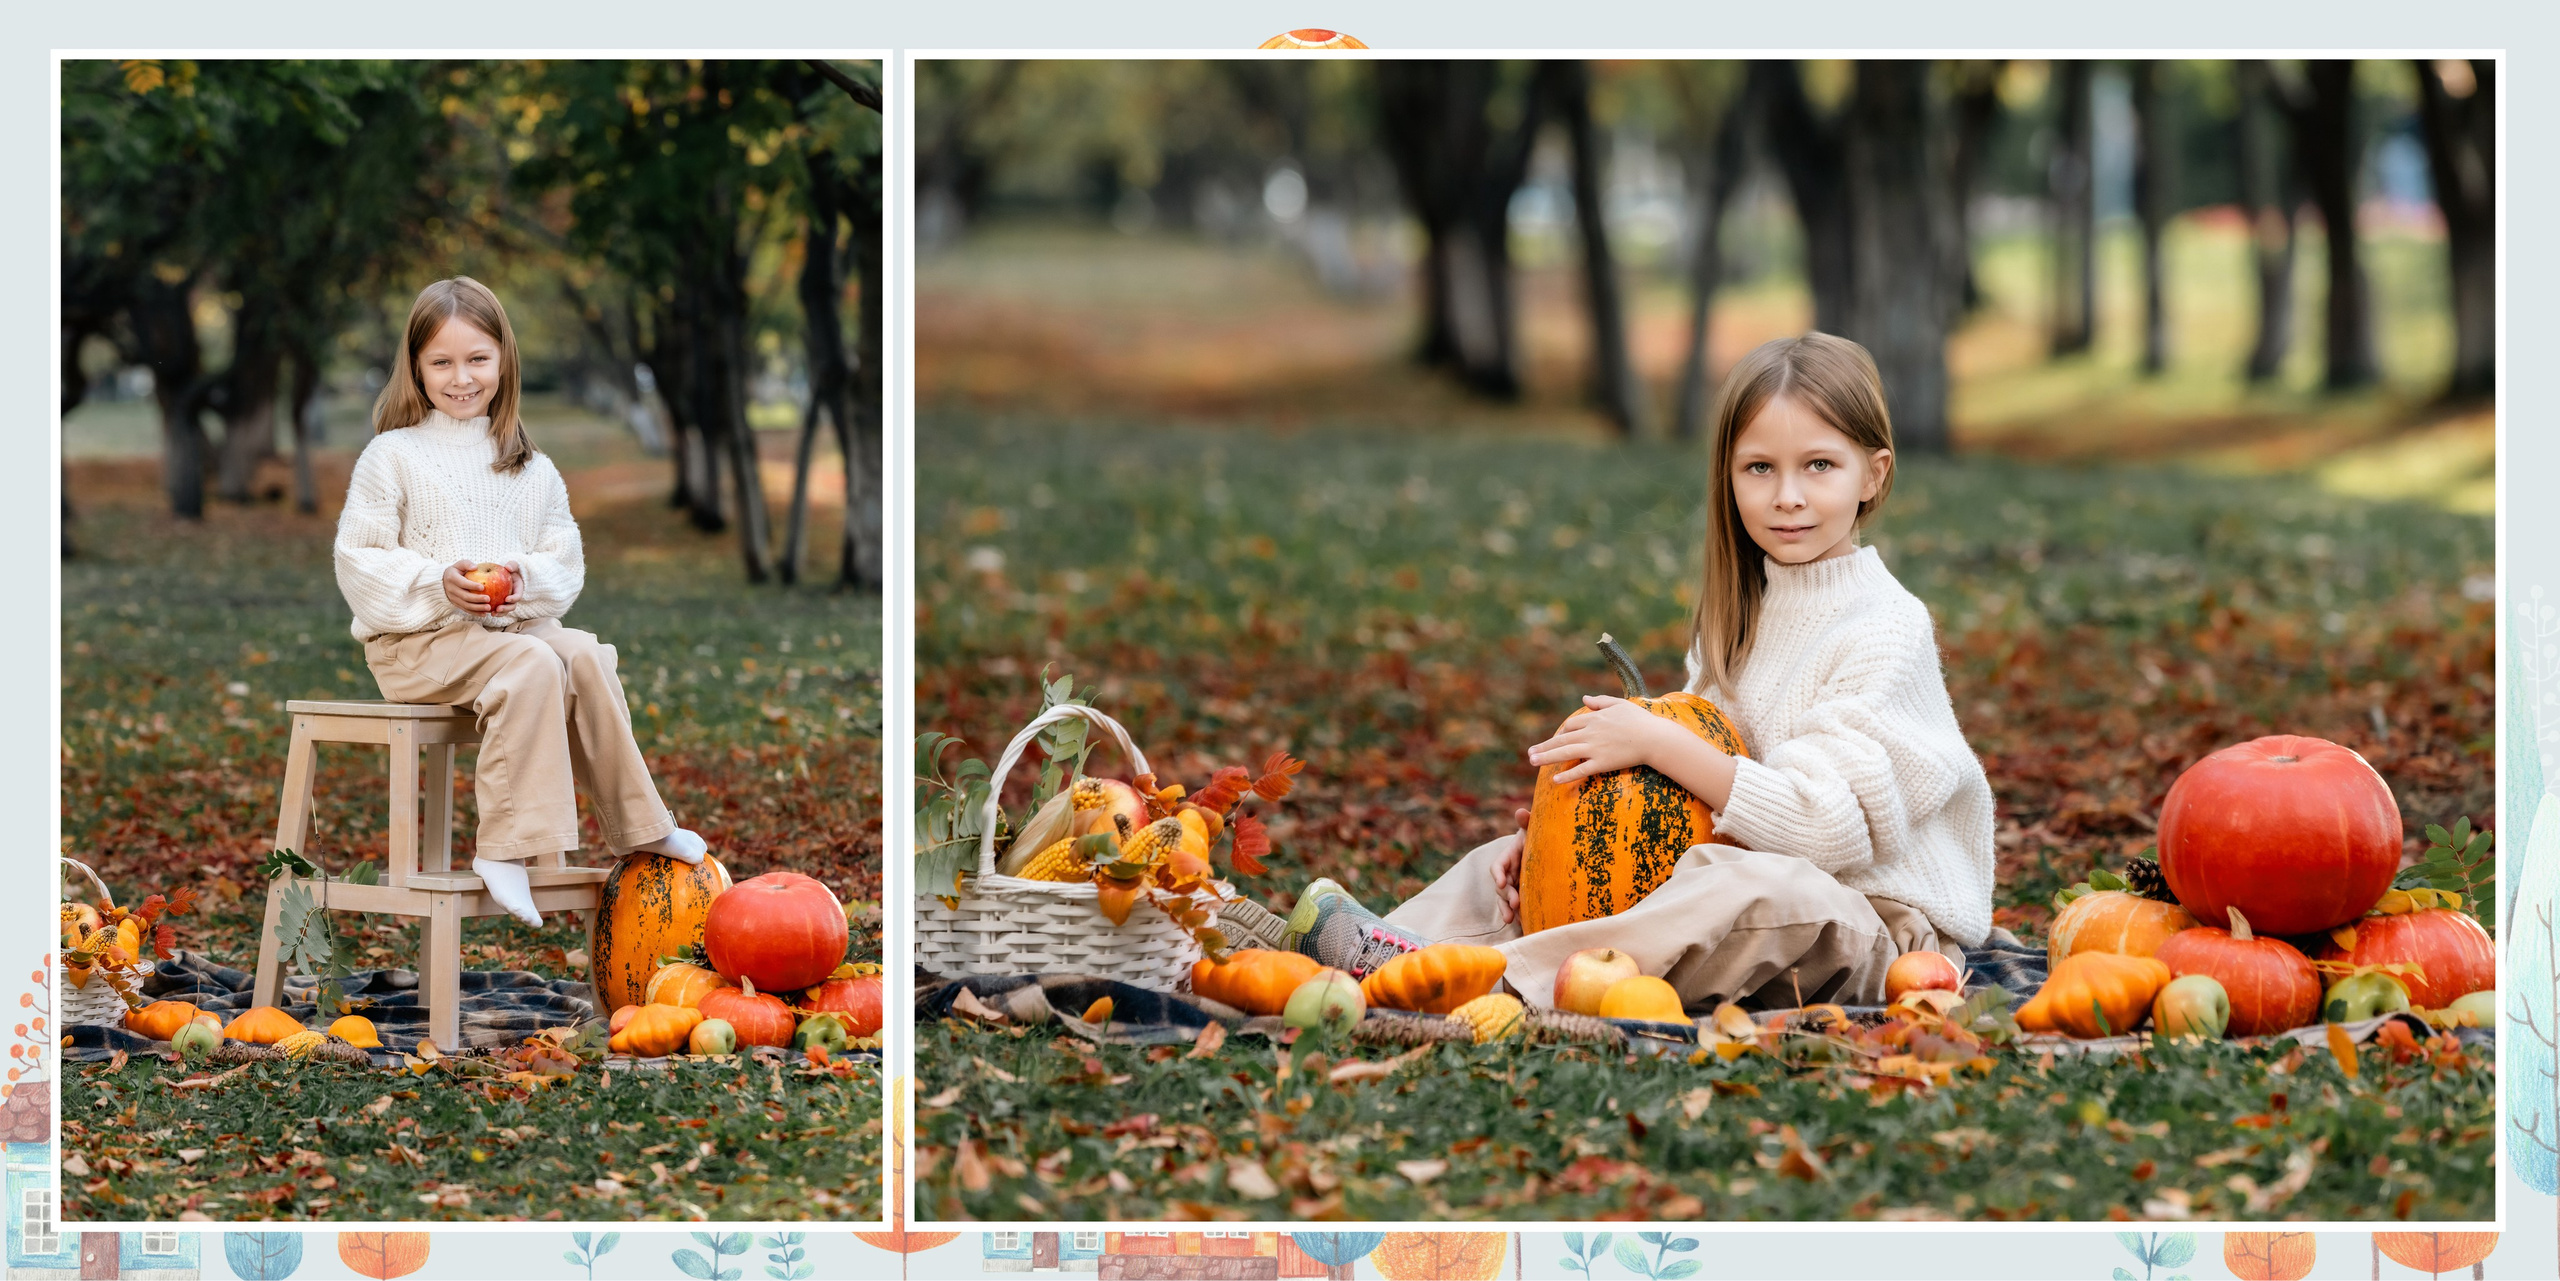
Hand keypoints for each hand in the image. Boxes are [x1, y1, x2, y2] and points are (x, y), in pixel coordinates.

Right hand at [442, 561, 492, 613]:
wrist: (443, 581)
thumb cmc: (456, 571)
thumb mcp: (459, 564)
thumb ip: (466, 564)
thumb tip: (475, 567)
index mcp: (452, 578)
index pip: (462, 583)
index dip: (472, 586)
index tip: (483, 587)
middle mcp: (451, 590)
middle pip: (464, 596)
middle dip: (477, 599)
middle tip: (488, 599)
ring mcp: (453, 598)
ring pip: (465, 605)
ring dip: (477, 608)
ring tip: (488, 608)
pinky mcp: (456, 604)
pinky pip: (465, 610)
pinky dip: (475, 613)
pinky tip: (484, 614)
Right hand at [1488, 806, 1529, 924]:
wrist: (1546, 849)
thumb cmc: (1538, 837)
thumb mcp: (1533, 828)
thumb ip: (1527, 821)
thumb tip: (1521, 811)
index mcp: (1509, 856)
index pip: (1498, 866)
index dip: (1499, 874)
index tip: (1503, 882)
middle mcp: (1508, 872)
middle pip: (1501, 886)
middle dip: (1506, 895)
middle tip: (1515, 903)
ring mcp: (1514, 885)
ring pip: (1505, 899)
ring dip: (1506, 909)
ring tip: (1512, 919)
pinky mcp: (1521, 894)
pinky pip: (1515, 906)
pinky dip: (1517, 915)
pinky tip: (1523, 924)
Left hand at [1528, 695, 1678, 784]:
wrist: (1655, 738)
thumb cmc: (1640, 720)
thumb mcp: (1620, 705)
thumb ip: (1600, 702)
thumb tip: (1584, 698)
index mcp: (1594, 718)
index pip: (1570, 725)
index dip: (1561, 733)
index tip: (1555, 740)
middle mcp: (1591, 732)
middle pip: (1561, 739)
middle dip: (1544, 747)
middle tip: (1529, 754)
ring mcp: (1595, 748)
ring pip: (1565, 753)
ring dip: (1547, 758)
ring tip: (1533, 762)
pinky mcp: (1602, 763)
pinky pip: (1581, 770)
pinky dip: (1567, 775)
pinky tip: (1555, 780)